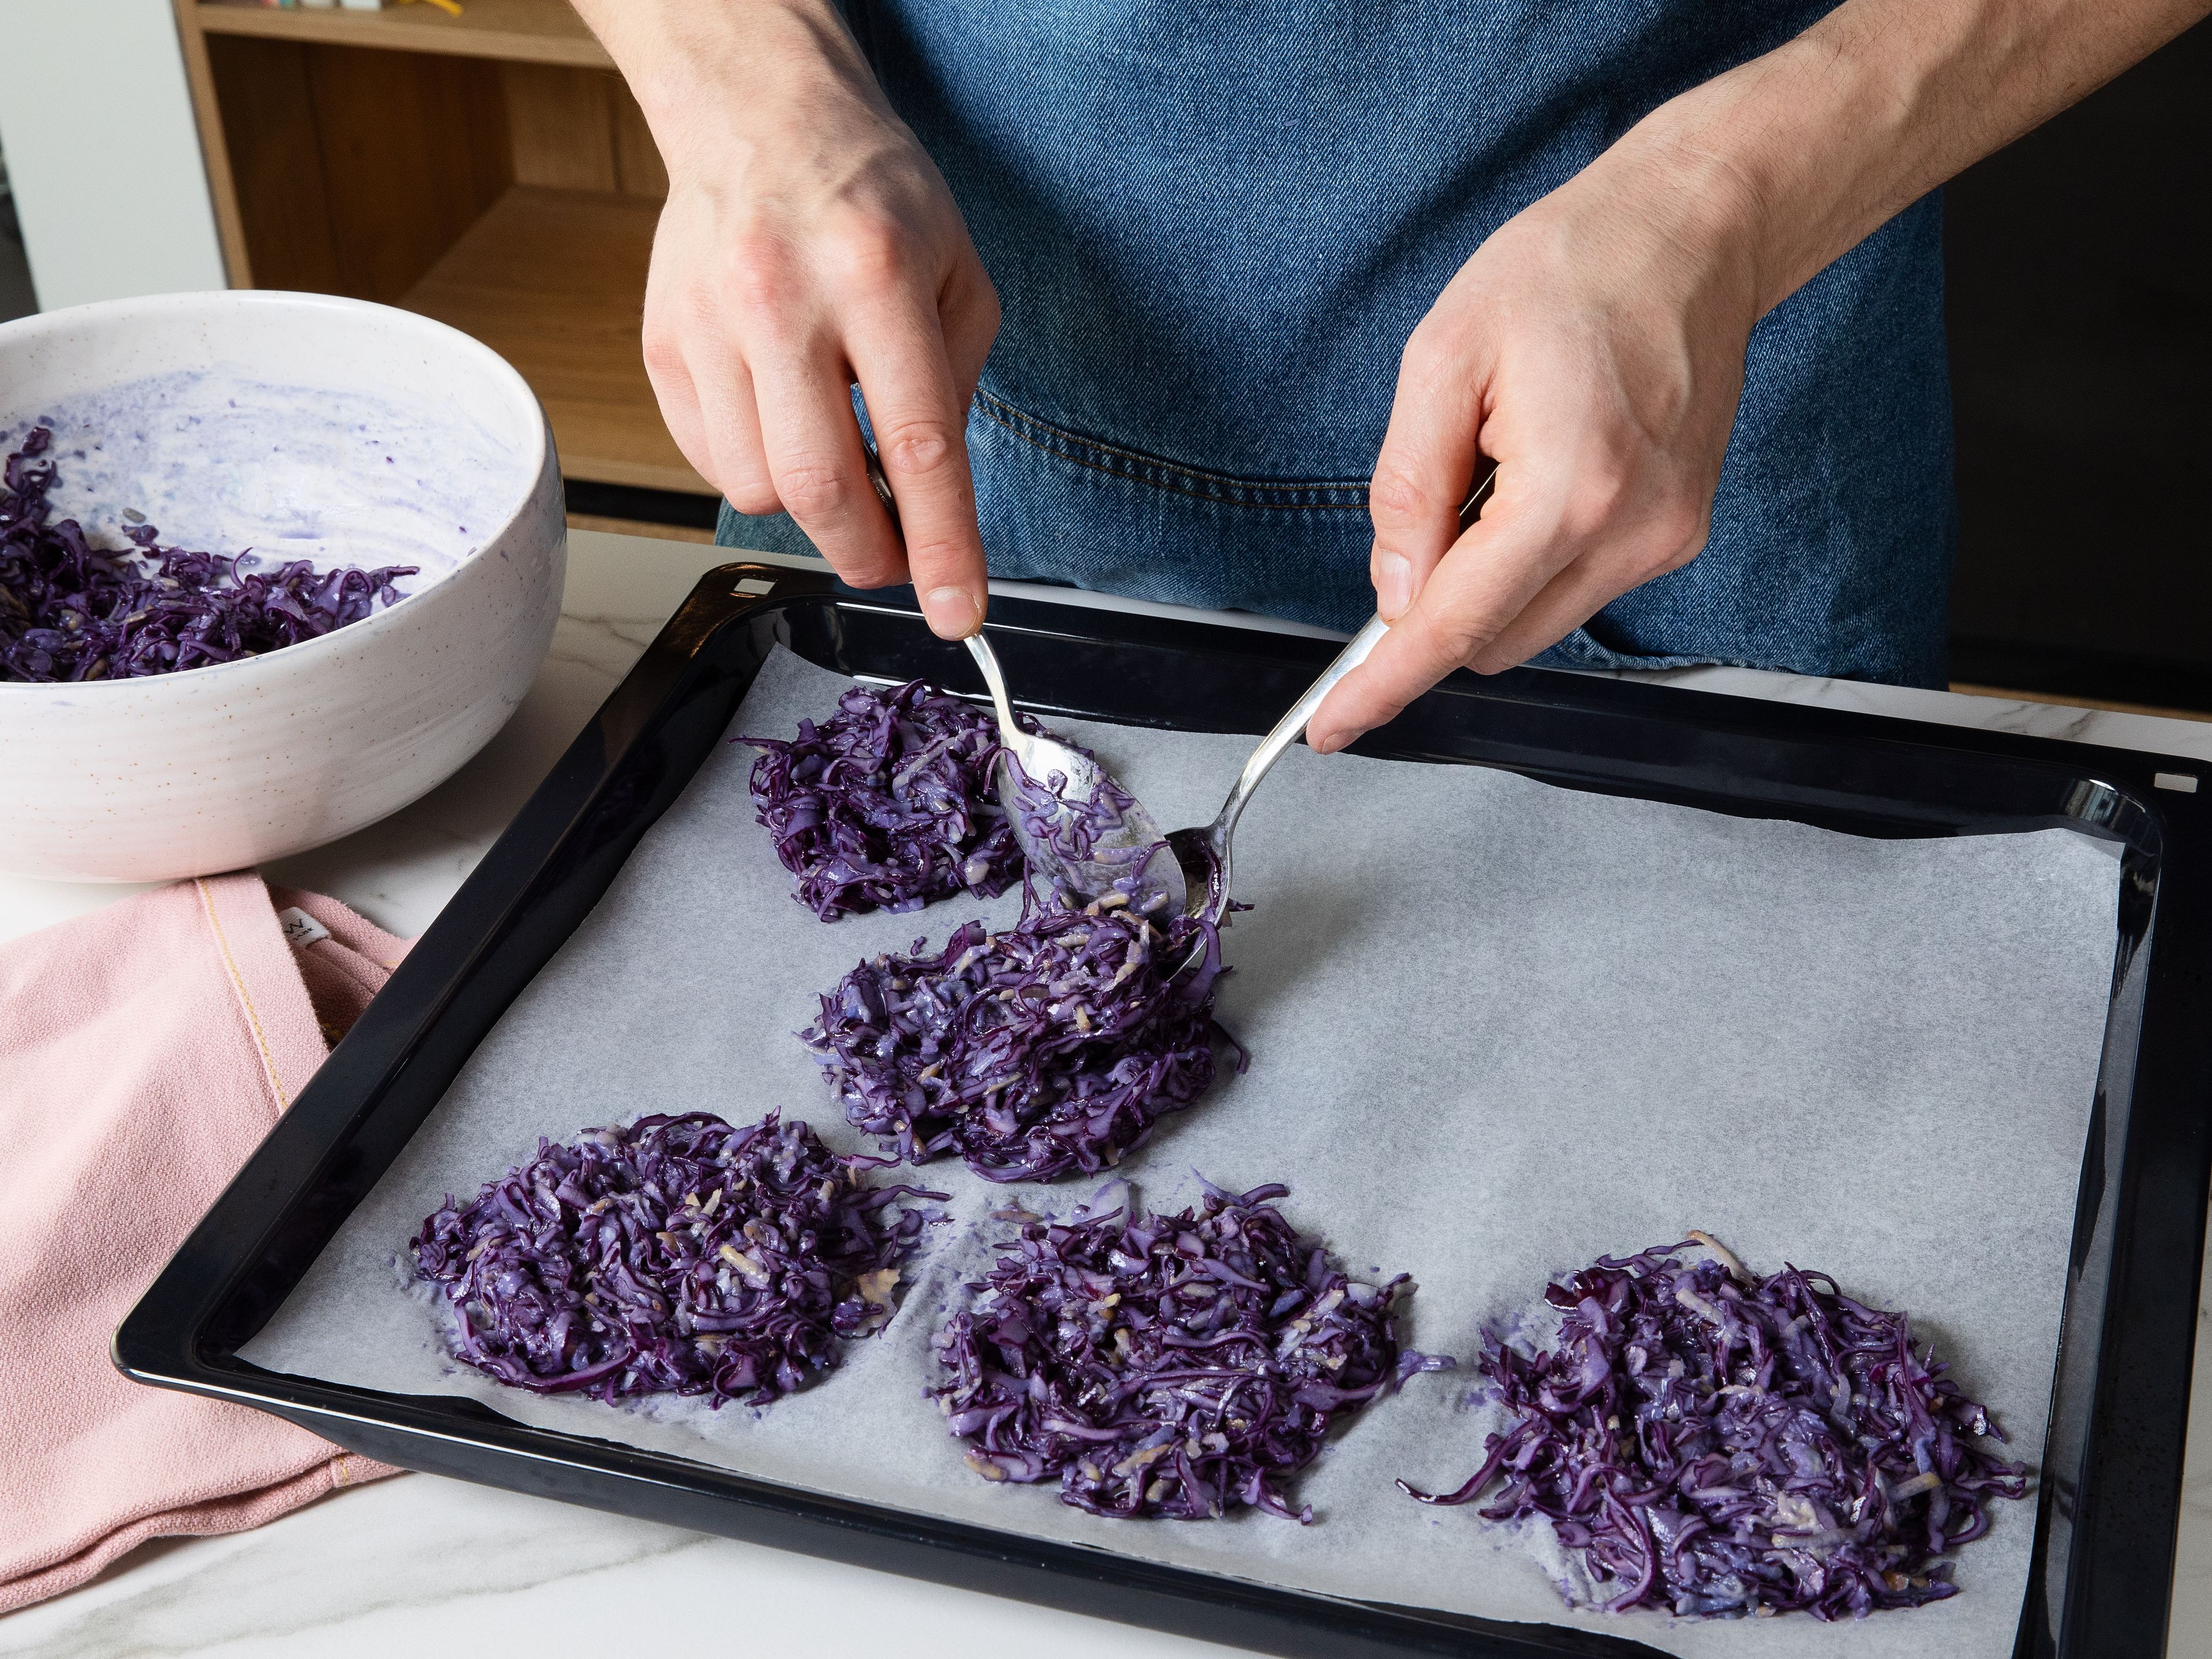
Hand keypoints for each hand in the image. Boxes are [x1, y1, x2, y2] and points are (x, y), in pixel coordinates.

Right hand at [622, 4, 998, 637]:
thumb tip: (933, 502)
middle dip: (870, 553)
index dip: (940, 547)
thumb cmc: (871, 197)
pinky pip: (713, 462)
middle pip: (821, 490)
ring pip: (760, 490)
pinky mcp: (663, 344)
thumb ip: (958, 390)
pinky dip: (758, 471)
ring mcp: (709, 323)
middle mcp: (783, 300)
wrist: (760, 117)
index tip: (956, 613)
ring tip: (837, 451)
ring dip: (812, 506)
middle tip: (896, 557)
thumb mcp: (958, 275)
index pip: (917, 445)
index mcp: (876, 276)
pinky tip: (784, 420)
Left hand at [1305, 143, 1761, 752]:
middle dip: (1436, 607)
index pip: (1454, 627)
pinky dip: (1532, 557)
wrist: (1690, 229)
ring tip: (1500, 462)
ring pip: (1533, 623)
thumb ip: (1408, 488)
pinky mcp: (1679, 532)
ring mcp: (1665, 539)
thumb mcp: (1443, 357)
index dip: (1383, 684)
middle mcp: (1632, 532)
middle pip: (1493, 641)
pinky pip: (1576, 586)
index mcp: (1570, 489)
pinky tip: (1541, 470)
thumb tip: (1392, 592)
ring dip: (1487, 578)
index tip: (1333, 725)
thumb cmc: (1571, 267)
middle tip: (1428, 509)